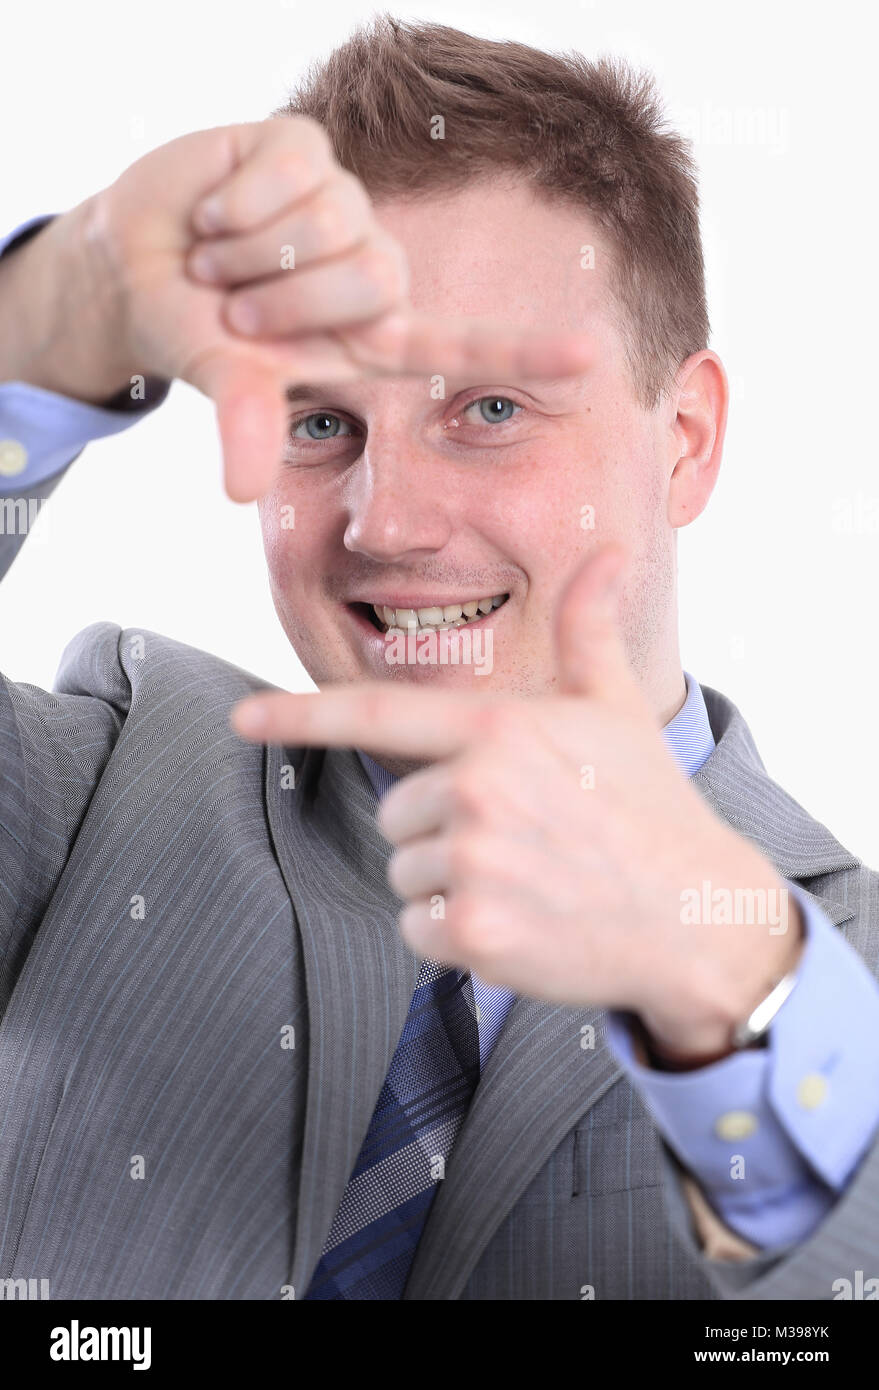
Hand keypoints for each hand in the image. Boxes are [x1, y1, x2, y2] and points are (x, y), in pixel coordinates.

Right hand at [0, 119, 590, 500]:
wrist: (138, 266)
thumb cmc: (197, 333)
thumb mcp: (225, 380)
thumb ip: (246, 423)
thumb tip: (241, 490)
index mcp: (369, 337)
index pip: (462, 348)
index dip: (524, 354)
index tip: (592, 360)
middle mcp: (371, 272)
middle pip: (374, 274)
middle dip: (285, 298)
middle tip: (233, 303)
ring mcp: (345, 207)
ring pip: (332, 219)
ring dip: (250, 250)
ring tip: (220, 258)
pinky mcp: (308, 149)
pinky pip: (290, 169)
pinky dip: (233, 201)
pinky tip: (216, 211)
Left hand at [230, 545, 801, 1054]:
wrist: (698, 916)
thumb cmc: (650, 807)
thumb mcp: (616, 709)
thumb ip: (589, 629)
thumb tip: (608, 554)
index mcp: (496, 728)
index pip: (374, 717)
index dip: (299, 715)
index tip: (243, 719)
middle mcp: (476, 787)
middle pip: (395, 814)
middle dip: (440, 830)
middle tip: (520, 840)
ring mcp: (473, 862)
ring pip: (404, 875)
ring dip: (449, 885)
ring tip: (525, 880)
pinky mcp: (475, 932)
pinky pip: (418, 931)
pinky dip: (456, 937)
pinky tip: (521, 924)